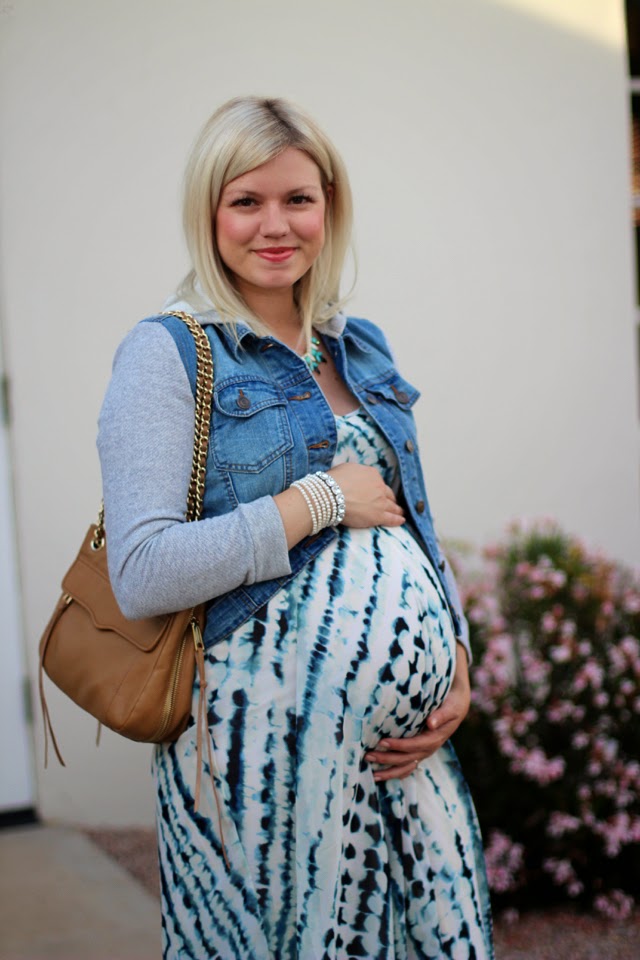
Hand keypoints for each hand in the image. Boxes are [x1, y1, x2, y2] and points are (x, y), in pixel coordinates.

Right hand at [328, 463, 404, 528]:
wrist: (331, 495)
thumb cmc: (334, 481)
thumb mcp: (347, 468)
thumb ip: (356, 472)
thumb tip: (356, 476)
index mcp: (372, 474)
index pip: (379, 482)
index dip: (379, 489)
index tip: (377, 493)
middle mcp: (379, 487)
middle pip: (388, 494)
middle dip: (390, 499)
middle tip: (392, 503)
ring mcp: (381, 502)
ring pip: (393, 507)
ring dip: (397, 510)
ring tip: (400, 513)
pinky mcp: (378, 516)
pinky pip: (391, 518)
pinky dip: (397, 520)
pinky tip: (401, 521)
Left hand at [364, 643, 470, 780]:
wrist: (457, 704)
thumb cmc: (452, 702)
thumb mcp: (451, 706)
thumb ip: (442, 715)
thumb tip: (430, 724)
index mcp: (436, 738)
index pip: (415, 745)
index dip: (399, 745)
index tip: (382, 742)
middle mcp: (430, 748)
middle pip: (407, 758)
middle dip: (387, 758)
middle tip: (368, 755)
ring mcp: (425, 751)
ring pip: (406, 766)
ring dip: (389, 770)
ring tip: (372, 773)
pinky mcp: (420, 751)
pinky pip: (408, 766)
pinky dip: (395, 772)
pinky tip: (381, 775)